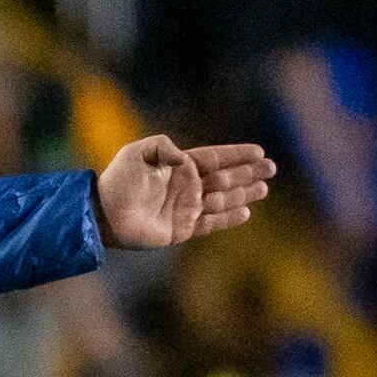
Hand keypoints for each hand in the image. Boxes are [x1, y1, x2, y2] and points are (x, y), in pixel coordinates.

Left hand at [94, 136, 275, 249]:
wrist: (105, 213)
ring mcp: (185, 208)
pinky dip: (227, 218)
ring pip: (222, 200)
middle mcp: (186, 187)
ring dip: (243, 194)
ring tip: (263, 189)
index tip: (259, 151)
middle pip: (225, 178)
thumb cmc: (118, 180)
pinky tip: (245, 212)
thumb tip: (189, 160)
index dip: (237, 155)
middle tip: (271, 168)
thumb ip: (164, 147)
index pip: (215, 158)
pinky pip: (210, 223)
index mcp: (179, 166)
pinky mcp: (181, 229)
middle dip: (248, 173)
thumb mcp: (138, 152)